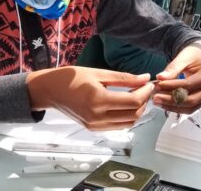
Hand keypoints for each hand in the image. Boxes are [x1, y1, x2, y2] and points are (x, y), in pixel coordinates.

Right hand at [27, 66, 153, 129]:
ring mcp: (95, 125)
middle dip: (144, 101)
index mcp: (98, 100)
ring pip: (128, 123)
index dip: (145, 92)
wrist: (50, 90)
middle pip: (133, 114)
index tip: (150, 83)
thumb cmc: (72, 77)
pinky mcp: (93, 129)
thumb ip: (124, 78)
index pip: (132, 101)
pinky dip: (127, 117)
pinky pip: (117, 126)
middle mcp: (97, 117)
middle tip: (147, 88)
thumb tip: (145, 78)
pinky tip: (127, 104)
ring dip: (138, 111)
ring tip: (139, 95)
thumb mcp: (99, 72)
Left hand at [152, 44, 200, 113]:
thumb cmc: (194, 55)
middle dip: (171, 100)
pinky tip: (165, 103)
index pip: (188, 85)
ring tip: (158, 101)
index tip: (158, 85)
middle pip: (191, 100)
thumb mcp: (184, 57)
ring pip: (190, 108)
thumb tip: (160, 78)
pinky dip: (177, 108)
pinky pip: (190, 108)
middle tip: (156, 97)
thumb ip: (173, 68)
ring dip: (172, 107)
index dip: (172, 86)